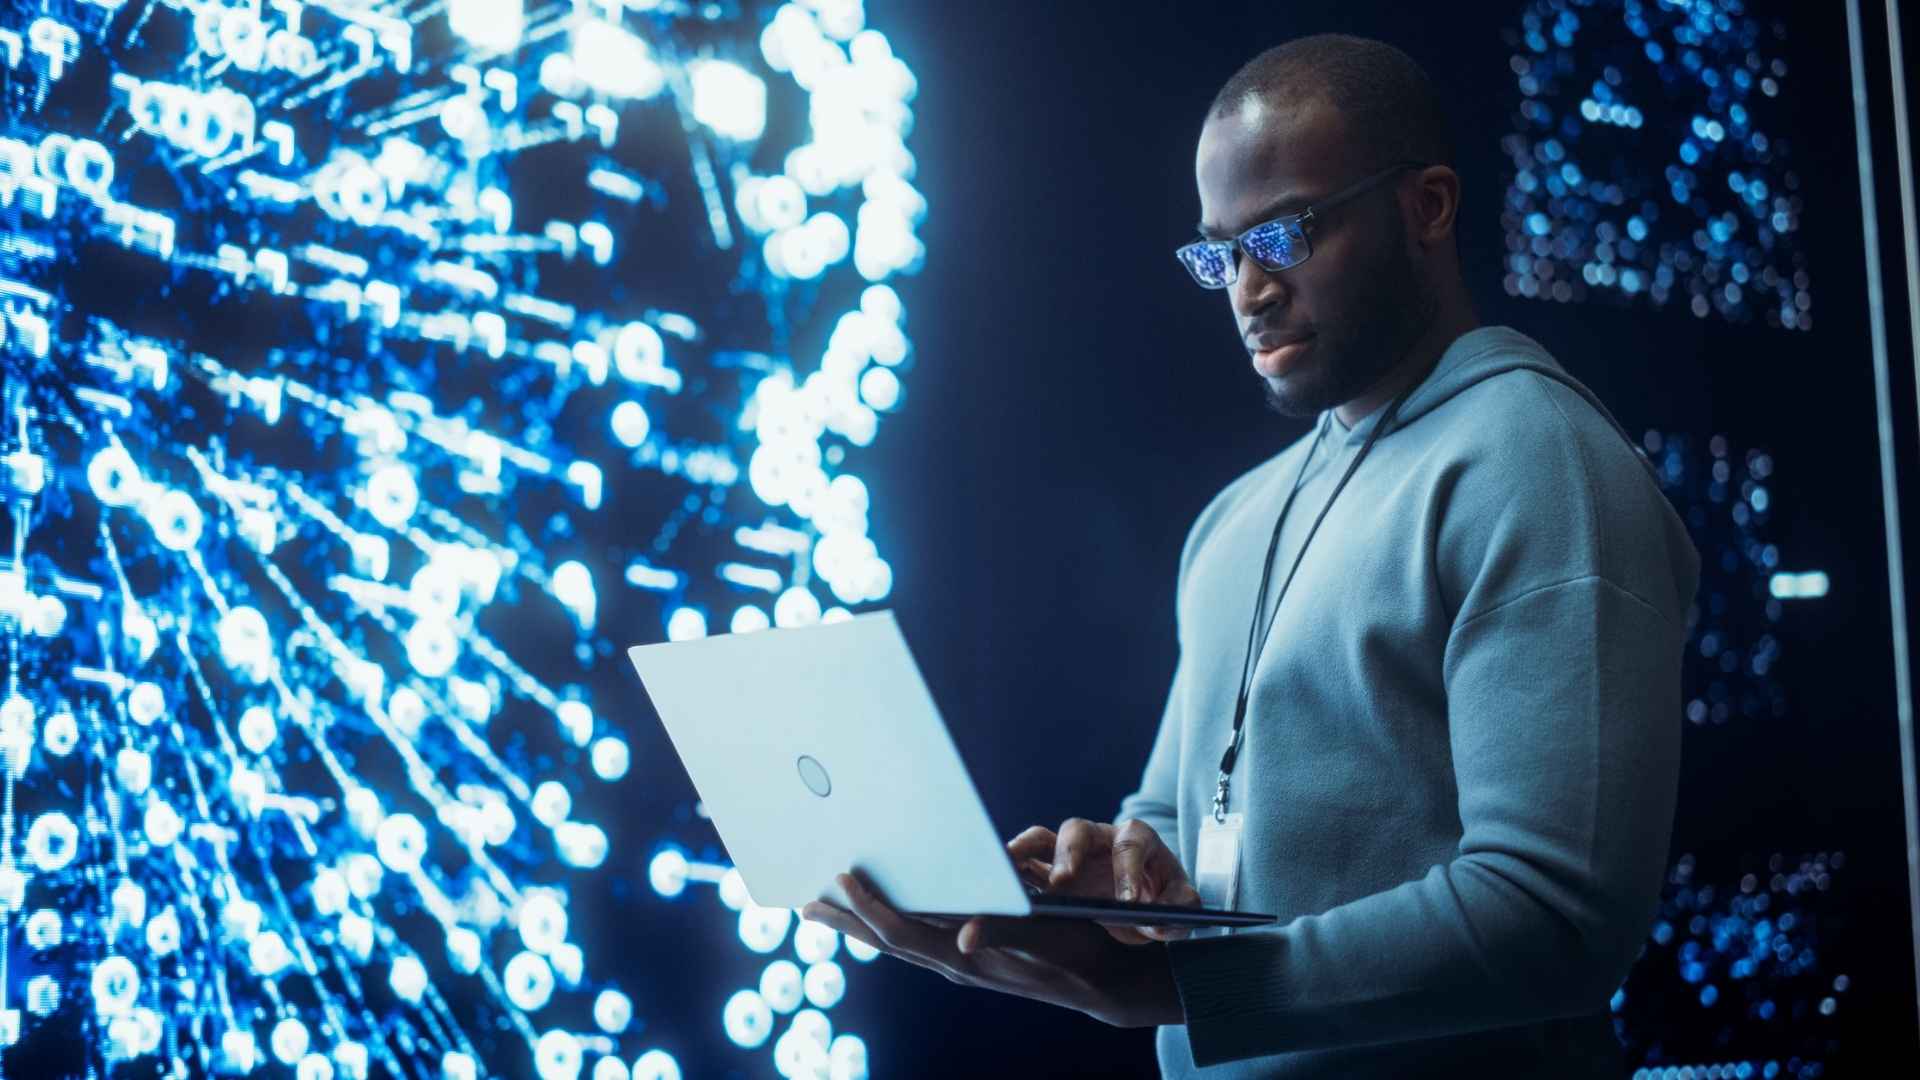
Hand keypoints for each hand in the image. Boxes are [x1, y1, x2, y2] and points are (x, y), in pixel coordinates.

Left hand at [800, 871, 1182, 1028]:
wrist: (1103, 982)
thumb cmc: (1077, 950)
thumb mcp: (1047, 936)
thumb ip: (1004, 931)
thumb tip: (964, 933)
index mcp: (967, 956)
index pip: (902, 931)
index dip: (868, 906)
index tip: (840, 878)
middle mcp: (954, 962)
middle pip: (886, 940)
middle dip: (844, 919)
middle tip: (803, 900)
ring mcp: (958, 963)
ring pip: (895, 944)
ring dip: (857, 926)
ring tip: (823, 907)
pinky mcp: (967, 960)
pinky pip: (913, 943)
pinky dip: (885, 928)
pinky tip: (875, 918)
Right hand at [1007, 818, 1200, 943]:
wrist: (1145, 901)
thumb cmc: (1162, 895)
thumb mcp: (1181, 902)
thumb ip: (1180, 910)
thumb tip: (1162, 925)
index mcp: (1136, 839)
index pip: (1130, 845)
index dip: (1128, 870)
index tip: (1127, 902)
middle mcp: (1098, 839)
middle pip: (1078, 831)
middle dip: (1069, 853)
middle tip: (1063, 882)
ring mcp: (1069, 853)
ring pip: (1043, 839)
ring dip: (1026, 852)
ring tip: (1008, 868)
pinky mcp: (1048, 871)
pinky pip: (1025, 863)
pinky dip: (1010, 868)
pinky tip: (995, 884)